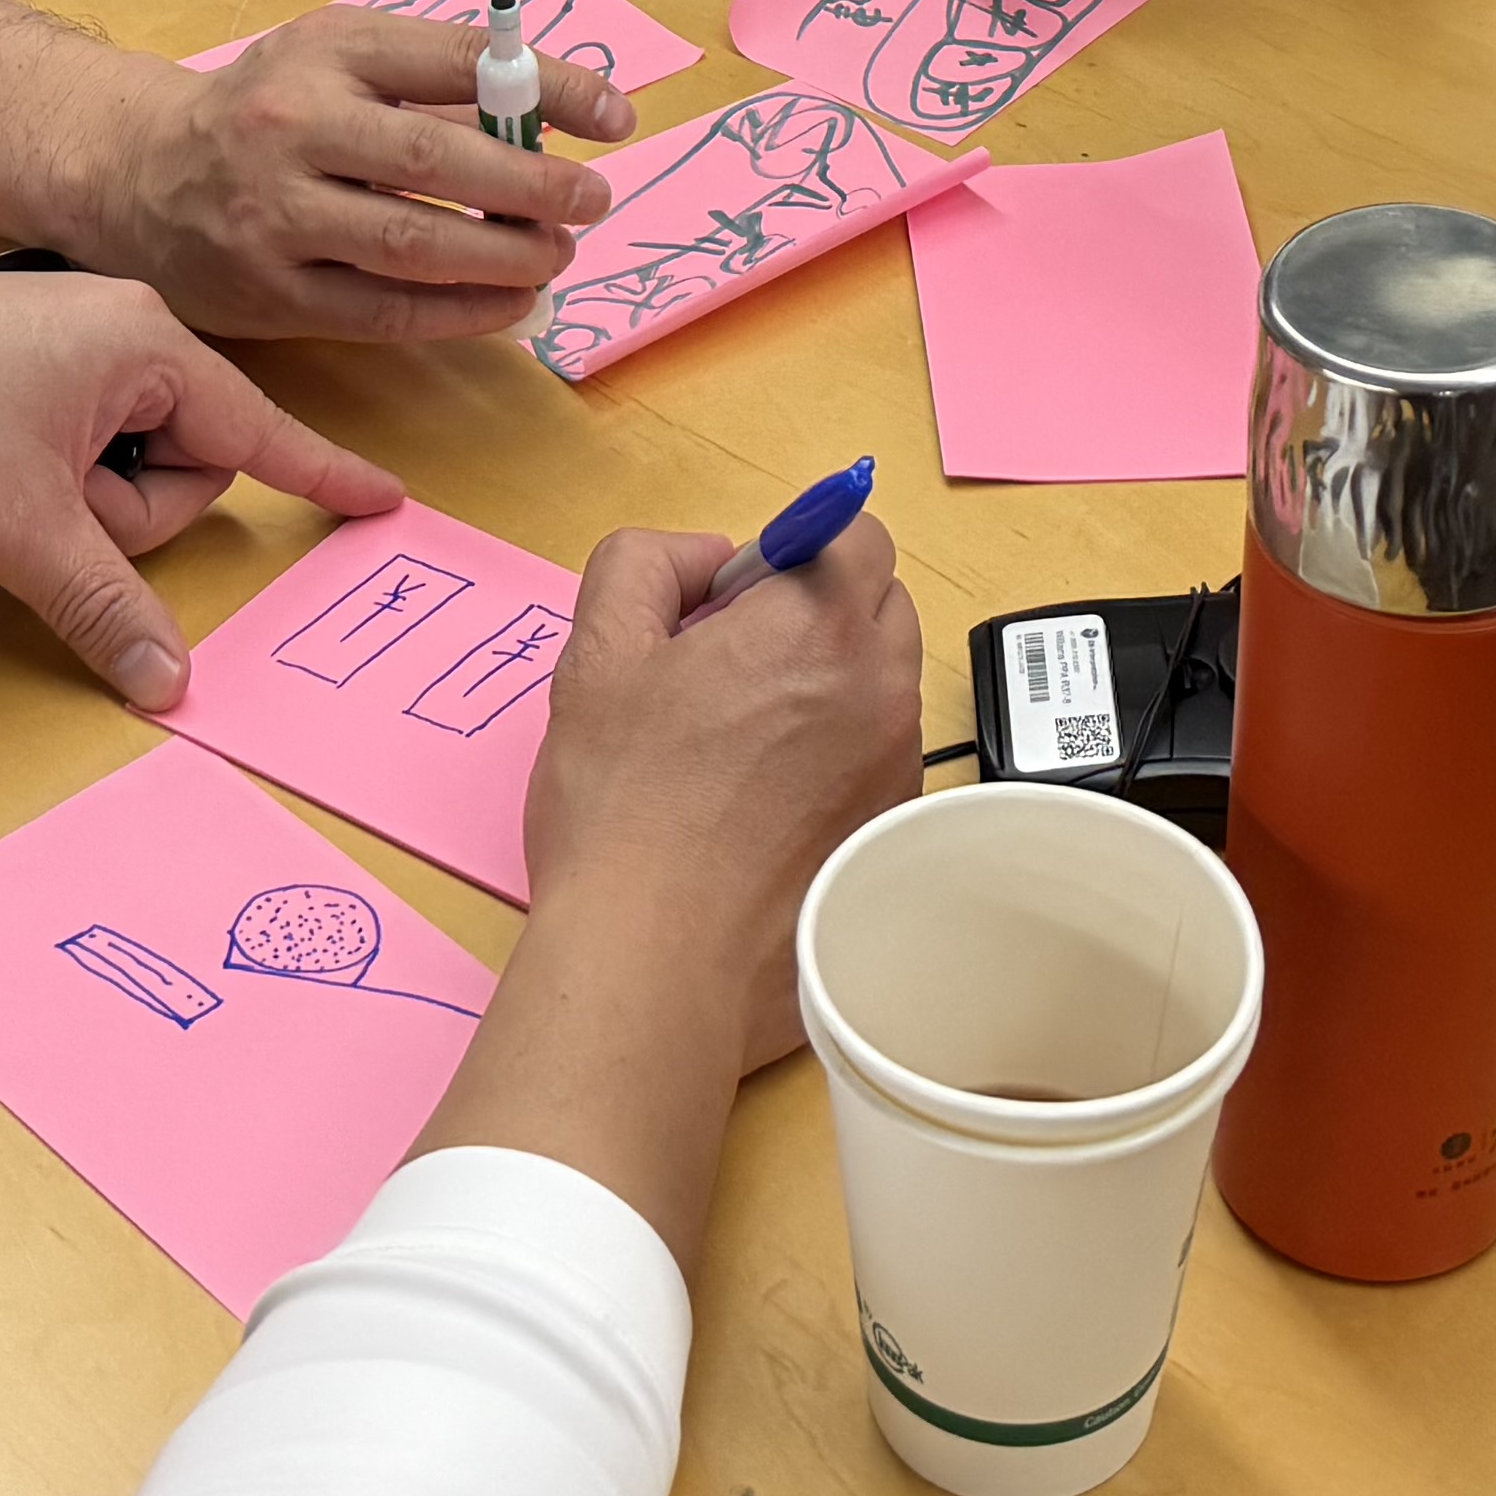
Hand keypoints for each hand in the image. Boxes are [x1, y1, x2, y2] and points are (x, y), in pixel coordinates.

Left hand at [0, 269, 402, 708]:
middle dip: (121, 513)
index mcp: (146, 345)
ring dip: (75, 504)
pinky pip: (78, 449)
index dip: (322, 476)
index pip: (259, 429)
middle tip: (40, 510)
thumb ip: (102, 603)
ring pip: (124, 467)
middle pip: (183, 465)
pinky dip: (48, 484)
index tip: (386, 503)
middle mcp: (122, 334)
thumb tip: (169, 679)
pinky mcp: (24, 372)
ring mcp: (70, 349)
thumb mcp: (16, 525)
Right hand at [76, 10, 644, 343]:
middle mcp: (295, 128)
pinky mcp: (270, 294)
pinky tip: (510, 305)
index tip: (618, 116)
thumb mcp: (336, 58)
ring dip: (505, 257)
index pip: (458, 62)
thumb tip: (556, 112)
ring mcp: (276, 216)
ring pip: (412, 245)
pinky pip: (383, 312)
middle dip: (533, 185)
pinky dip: (459, 313)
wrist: (137, 173)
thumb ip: (434, 82)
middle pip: (435, 159)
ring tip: (558, 255)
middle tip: (593, 201)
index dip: (550, 89)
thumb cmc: (265, 108)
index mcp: (328, 52)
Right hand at [516, 519, 923, 1070]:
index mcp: (816, 626)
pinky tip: (760, 805)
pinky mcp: (890, 832)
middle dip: (816, 611)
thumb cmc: (622, 808)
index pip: (854, 531)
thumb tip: (707, 558)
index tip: (737, 598)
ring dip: (828, 684)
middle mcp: (879, 688)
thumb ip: (649, 564)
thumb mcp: (599, 652)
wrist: (654, 963)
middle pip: (878, 604)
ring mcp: (896, 767)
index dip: (792, 551)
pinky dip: (836, 756)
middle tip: (729, 664)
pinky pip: (878, 757)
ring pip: (881, 683)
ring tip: (737, 743)